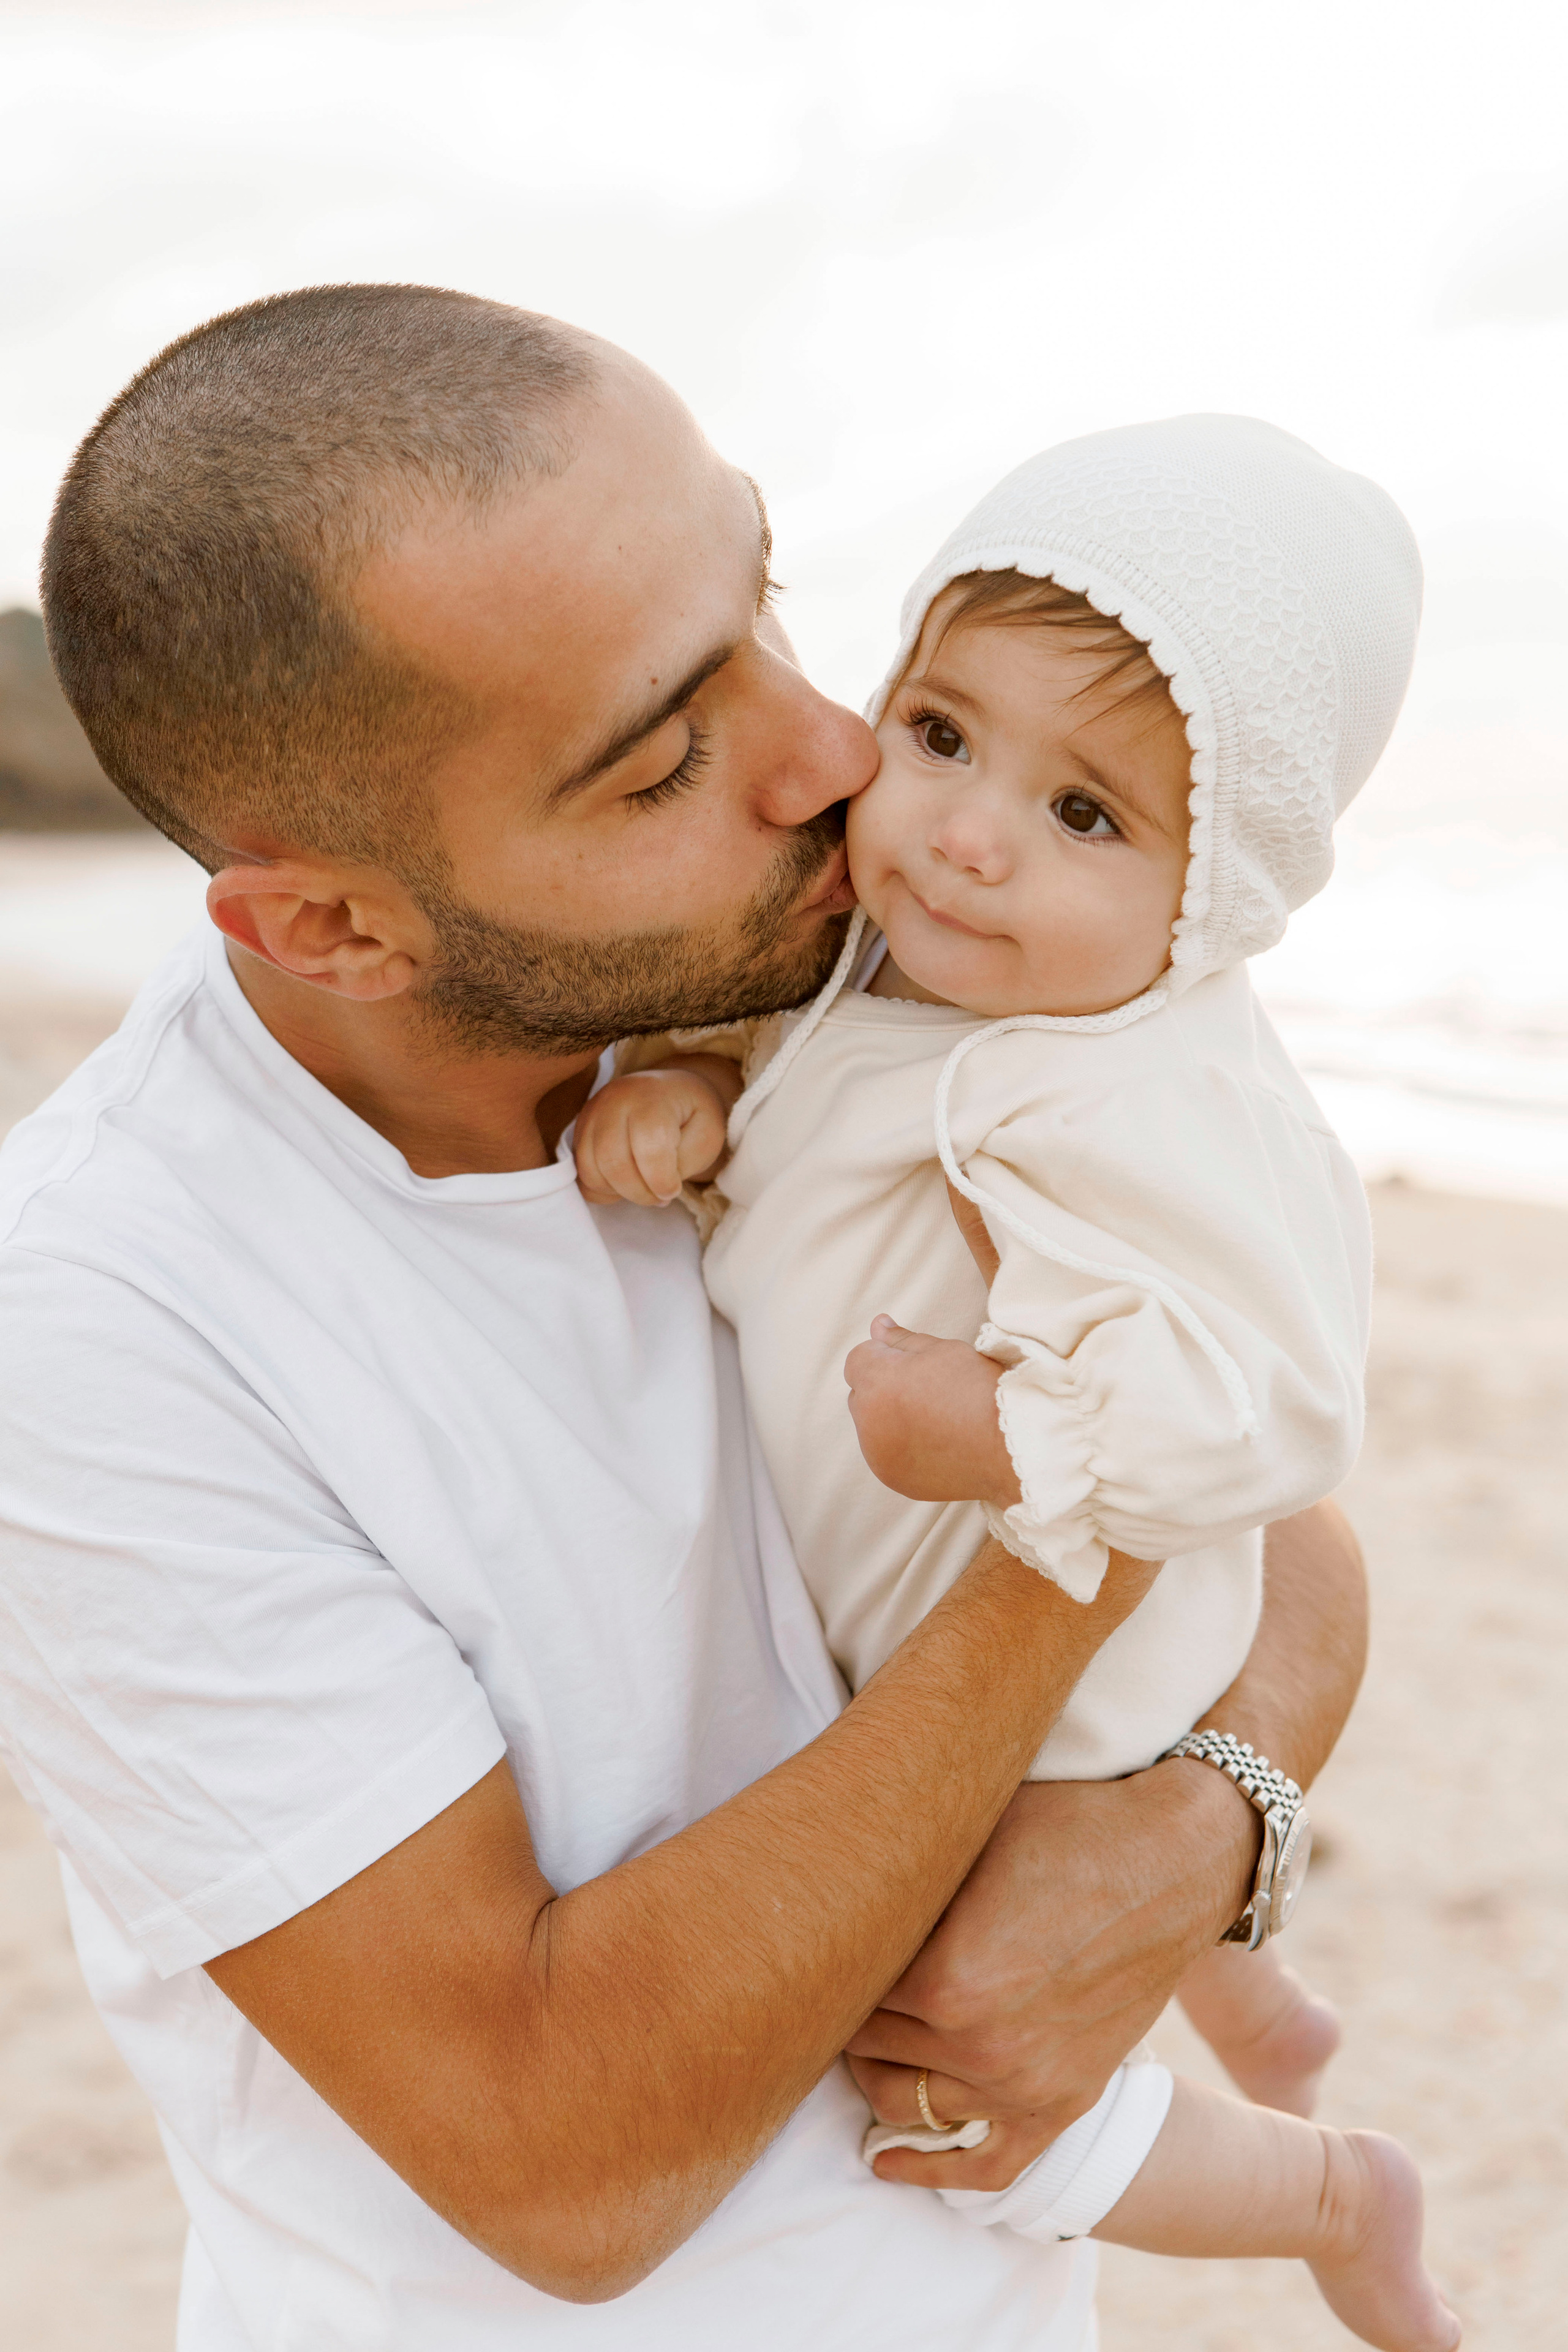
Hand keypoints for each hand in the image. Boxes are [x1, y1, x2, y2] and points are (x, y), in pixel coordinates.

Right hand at [573, 1069, 729, 1207]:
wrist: (671, 1093)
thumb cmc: (692, 1116)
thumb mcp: (708, 1135)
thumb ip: (686, 1161)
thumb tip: (658, 1186)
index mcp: (652, 1097)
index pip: (649, 1147)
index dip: (661, 1180)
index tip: (674, 1189)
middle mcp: (614, 1100)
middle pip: (613, 1162)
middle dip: (640, 1192)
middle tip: (659, 1195)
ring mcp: (591, 1114)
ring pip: (591, 1171)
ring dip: (620, 1192)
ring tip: (645, 1188)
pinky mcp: (579, 1131)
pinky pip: (581, 1173)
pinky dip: (602, 1189)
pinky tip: (625, 1184)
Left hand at [844, 1317, 1020, 1508]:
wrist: (1010, 1447)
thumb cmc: (979, 1391)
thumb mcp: (942, 1351)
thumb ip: (901, 1339)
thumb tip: (877, 1326)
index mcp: (877, 1382)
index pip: (858, 1360)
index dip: (887, 1357)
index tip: (920, 1367)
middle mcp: (868, 1421)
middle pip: (861, 1394)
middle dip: (883, 1389)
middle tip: (930, 1392)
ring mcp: (878, 1454)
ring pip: (872, 1427)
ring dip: (891, 1420)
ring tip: (937, 1420)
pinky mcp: (893, 1478)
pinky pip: (886, 1454)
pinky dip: (902, 1447)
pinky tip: (937, 1443)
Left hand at [848, 1761, 1256, 2187]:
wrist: (1171, 1858)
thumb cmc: (1061, 1826)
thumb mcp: (965, 1836)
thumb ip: (900, 1880)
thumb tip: (829, 1885)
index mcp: (942, 1977)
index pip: (844, 1989)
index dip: (830, 1960)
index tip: (817, 1940)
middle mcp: (978, 2045)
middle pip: (866, 2047)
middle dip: (846, 2013)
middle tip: (837, 1983)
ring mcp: (1023, 2085)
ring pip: (906, 2105)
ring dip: (875, 2075)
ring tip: (862, 2042)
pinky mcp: (1063, 2104)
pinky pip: (986, 2167)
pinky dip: (930, 2172)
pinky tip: (883, 2160)